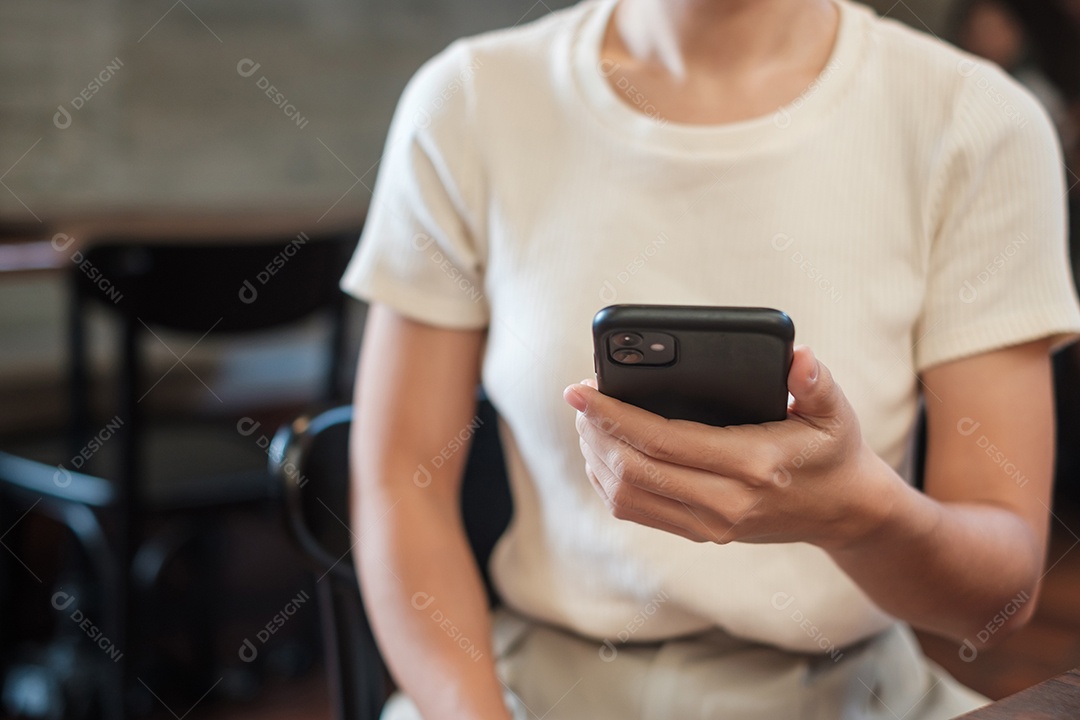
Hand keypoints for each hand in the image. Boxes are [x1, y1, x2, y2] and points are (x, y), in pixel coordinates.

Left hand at [564, 345, 888, 548]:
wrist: (845, 512)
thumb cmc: (833, 451)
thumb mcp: (834, 412)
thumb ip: (815, 384)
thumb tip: (798, 358)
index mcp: (753, 466)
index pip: (664, 441)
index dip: (615, 415)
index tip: (581, 390)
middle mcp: (726, 502)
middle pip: (634, 469)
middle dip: (595, 431)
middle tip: (579, 399)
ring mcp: (710, 524)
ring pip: (627, 495)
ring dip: (596, 456)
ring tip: (587, 421)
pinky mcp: (701, 533)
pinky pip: (637, 512)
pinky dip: (609, 482)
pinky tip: (603, 452)